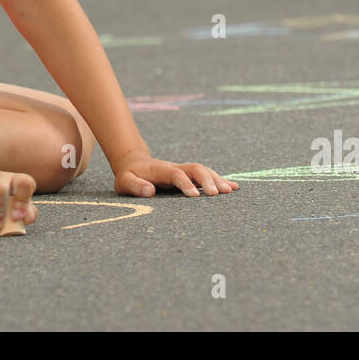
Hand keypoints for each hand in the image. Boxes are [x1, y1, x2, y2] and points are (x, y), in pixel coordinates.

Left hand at [113, 153, 239, 196]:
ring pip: (204, 171)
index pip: (176, 174)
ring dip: (217, 179)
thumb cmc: (129, 176)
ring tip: (231, 191)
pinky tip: (233, 187)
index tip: (195, 196)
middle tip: (218, 194)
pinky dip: (220, 180)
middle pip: (195, 169)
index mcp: (161, 170)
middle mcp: (175, 167)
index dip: (186, 184)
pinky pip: (207, 175)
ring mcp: (184, 170)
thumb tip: (150, 191)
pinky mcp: (189, 175)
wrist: (134, 163)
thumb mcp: (124, 181)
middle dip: (207, 180)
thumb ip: (135, 186)